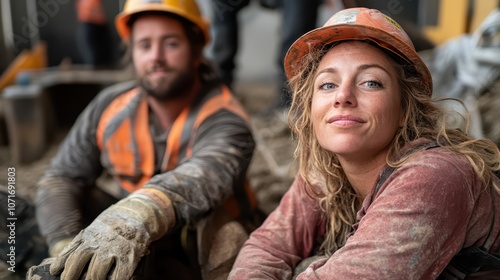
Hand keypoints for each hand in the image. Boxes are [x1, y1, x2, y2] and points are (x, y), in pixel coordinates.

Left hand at [49, 191, 171, 279]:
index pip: (69, 255)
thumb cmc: (112, 224)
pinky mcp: (129, 257)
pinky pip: (118, 276)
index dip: (59, 266)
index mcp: (88, 238)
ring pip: (96, 274)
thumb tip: (60, 263)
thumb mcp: (93, 229)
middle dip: (70, 277)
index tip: (55, 272)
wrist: (137, 213)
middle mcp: (99, 244)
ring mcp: (114, 251)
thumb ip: (79, 244)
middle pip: (78, 265)